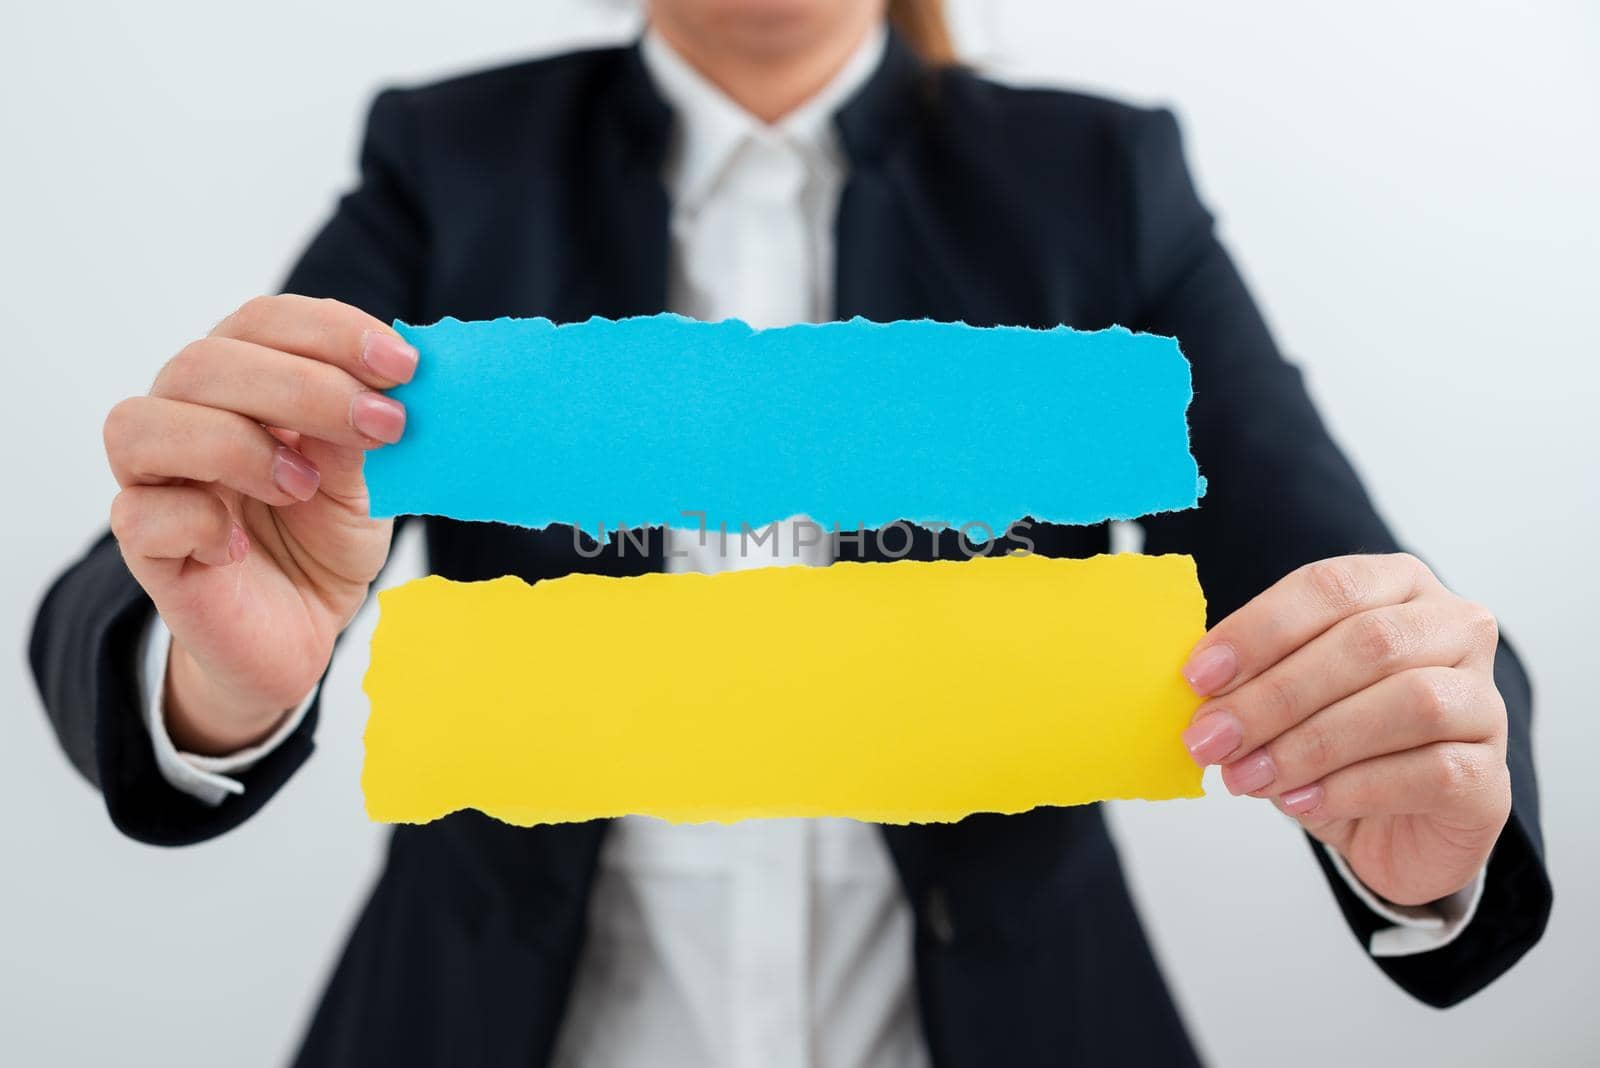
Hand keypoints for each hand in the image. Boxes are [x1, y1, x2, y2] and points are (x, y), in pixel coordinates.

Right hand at [104, 295, 416, 753]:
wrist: (301, 630)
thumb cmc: (325, 538)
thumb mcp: (366, 478)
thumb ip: (363, 428)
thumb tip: (391, 381)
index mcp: (244, 380)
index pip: (263, 322)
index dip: (330, 331)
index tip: (404, 366)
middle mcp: (187, 413)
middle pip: (205, 361)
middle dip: (304, 386)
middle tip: (382, 425)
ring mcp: (155, 477)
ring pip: (144, 423)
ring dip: (237, 446)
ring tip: (304, 487)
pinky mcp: (144, 543)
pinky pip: (140, 512)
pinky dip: (200, 521)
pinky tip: (242, 544)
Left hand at [1179, 553, 1509, 905]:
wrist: (1392, 827)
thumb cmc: (1334, 744)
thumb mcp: (1282, 698)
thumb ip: (1250, 679)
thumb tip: (1197, 688)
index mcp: (1396, 586)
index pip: (1330, 587)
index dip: (1260, 629)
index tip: (1198, 676)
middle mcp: (1453, 629)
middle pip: (1367, 644)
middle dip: (1274, 695)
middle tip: (1211, 739)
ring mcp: (1483, 700)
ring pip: (1409, 702)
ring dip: (1311, 743)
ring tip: (1247, 777)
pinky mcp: (1492, 774)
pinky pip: (1431, 770)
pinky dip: (1353, 787)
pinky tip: (1301, 802)